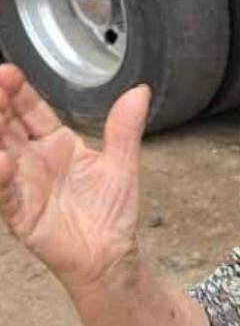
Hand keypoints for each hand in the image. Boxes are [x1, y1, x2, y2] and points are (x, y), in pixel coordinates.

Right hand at [0, 64, 149, 288]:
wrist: (110, 253)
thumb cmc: (110, 211)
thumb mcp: (121, 164)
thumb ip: (125, 129)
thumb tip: (140, 92)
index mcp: (55, 143)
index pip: (30, 110)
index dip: (17, 92)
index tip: (9, 72)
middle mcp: (32, 159)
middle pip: (6, 125)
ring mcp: (21, 183)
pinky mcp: (18, 211)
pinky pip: (3, 191)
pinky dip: (0, 175)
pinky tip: (1, 160)